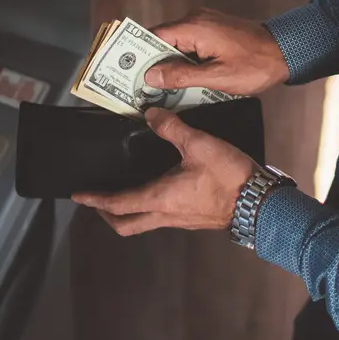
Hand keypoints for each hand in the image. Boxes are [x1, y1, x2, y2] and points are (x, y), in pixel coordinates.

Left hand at [72, 107, 259, 235]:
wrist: (259, 203)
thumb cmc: (229, 177)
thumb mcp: (199, 145)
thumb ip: (172, 128)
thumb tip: (151, 114)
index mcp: (160, 198)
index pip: (118, 203)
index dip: (95, 199)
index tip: (79, 196)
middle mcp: (166, 214)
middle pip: (126, 224)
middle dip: (108, 214)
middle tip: (98, 201)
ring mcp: (180, 220)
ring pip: (144, 222)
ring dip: (129, 211)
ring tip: (125, 193)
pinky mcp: (193, 219)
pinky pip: (163, 218)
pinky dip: (151, 207)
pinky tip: (160, 190)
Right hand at [146, 8, 289, 95]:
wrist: (286, 52)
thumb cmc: (255, 65)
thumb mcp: (216, 78)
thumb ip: (181, 76)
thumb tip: (152, 76)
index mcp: (195, 27)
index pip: (154, 37)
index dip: (138, 55)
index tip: (126, 72)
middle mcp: (197, 19)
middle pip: (162, 40)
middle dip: (151, 62)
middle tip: (139, 84)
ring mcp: (206, 23)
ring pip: (176, 43)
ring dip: (168, 62)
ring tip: (157, 86)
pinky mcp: (213, 30)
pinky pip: (190, 43)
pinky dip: (183, 59)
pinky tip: (180, 79)